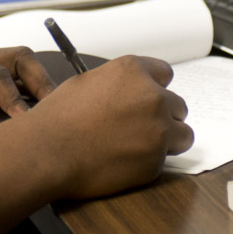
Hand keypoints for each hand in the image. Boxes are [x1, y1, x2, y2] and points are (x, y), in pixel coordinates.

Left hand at [0, 46, 56, 156]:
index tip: (28, 127)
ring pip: (14, 69)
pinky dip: (17, 101)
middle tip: (55, 111)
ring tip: (47, 119)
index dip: (16, 100)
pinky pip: (3, 86)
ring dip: (32, 90)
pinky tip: (25, 124)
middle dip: (39, 81)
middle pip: (16, 58)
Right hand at [26, 55, 192, 198]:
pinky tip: (124, 160)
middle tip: (139, 126)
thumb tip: (130, 91)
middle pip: (177, 105)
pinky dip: (149, 161)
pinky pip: (164, 160)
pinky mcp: (155, 161)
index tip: (149, 97)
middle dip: (163, 115)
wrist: (48, 151)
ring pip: (183, 134)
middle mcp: (151, 97)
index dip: (155, 87)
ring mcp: (157, 130)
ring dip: (167, 139)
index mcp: (132, 72)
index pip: (165, 73)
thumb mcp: (87, 83)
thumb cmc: (59, 117)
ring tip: (138, 144)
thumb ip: (118, 84)